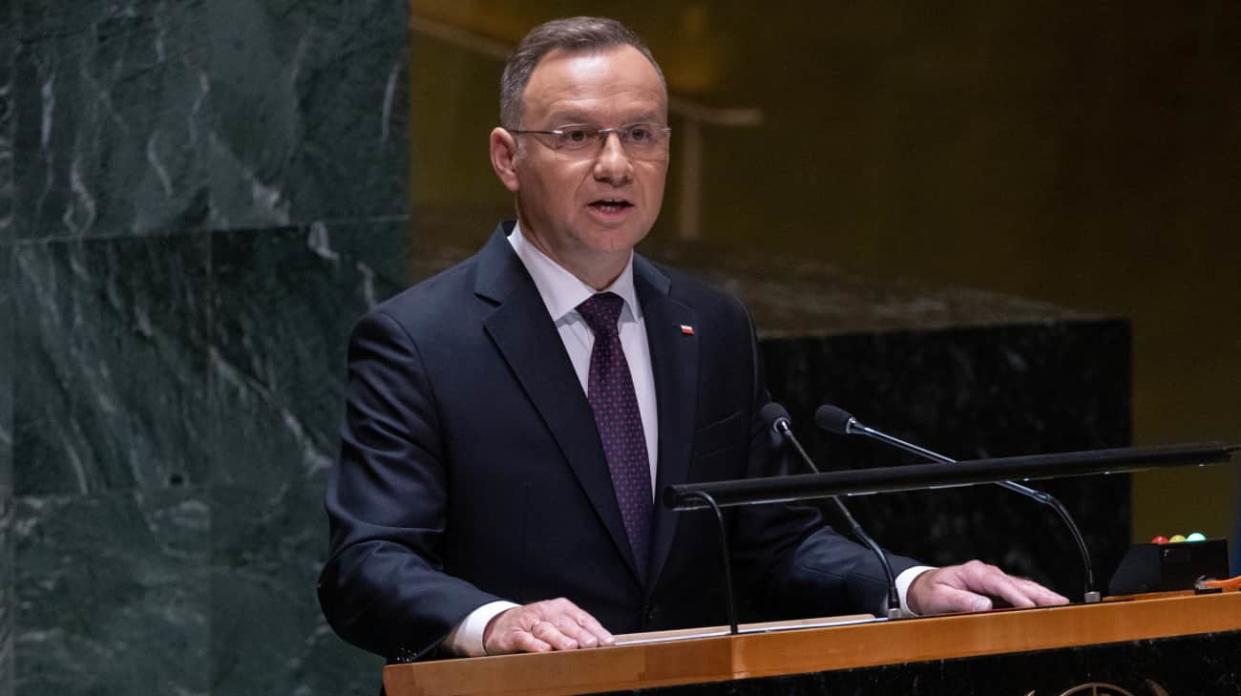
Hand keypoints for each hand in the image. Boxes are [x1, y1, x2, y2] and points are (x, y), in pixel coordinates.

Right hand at [482, 597, 614, 654]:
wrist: (500, 624)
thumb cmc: (536, 626)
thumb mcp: (557, 623)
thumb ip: (576, 631)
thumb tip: (601, 645)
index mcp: (561, 607)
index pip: (582, 618)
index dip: (596, 630)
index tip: (608, 642)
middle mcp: (546, 611)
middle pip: (566, 623)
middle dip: (580, 634)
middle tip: (592, 644)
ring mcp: (529, 621)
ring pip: (546, 630)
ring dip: (560, 639)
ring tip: (572, 648)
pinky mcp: (513, 634)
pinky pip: (525, 639)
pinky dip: (534, 644)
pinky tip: (544, 651)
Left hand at [907, 560, 1068, 614]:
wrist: (923, 587)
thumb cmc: (930, 592)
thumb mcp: (939, 597)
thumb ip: (961, 601)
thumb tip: (984, 605)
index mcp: (974, 573)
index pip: (1001, 584)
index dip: (1017, 596)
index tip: (1031, 606)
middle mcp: (987, 573)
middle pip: (1018, 583)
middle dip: (1040, 593)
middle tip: (1061, 603)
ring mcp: (993, 580)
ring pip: (1022, 586)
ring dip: (1042, 595)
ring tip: (1063, 604)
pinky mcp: (996, 589)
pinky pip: (1018, 592)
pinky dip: (1034, 597)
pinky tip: (1047, 604)